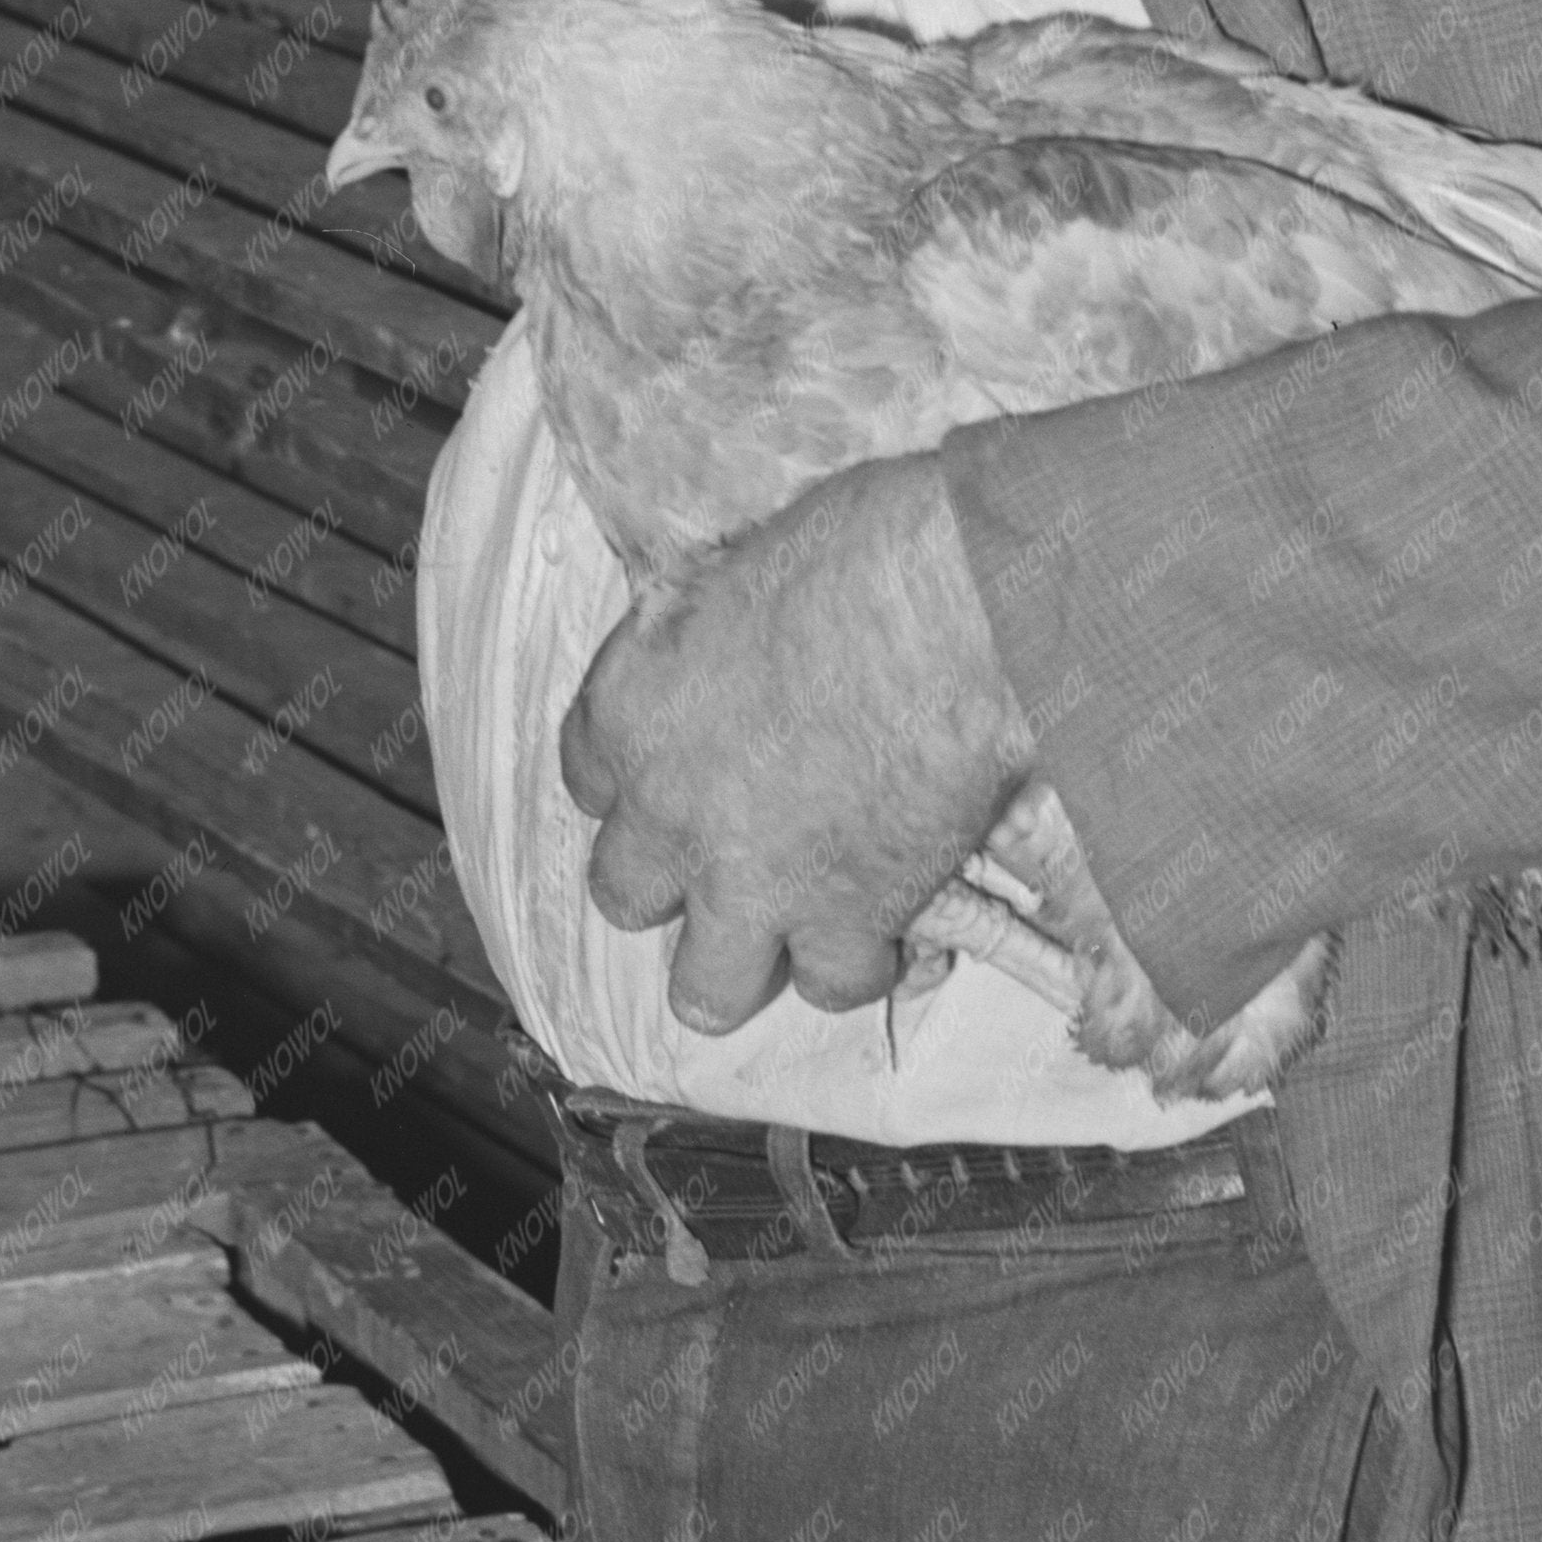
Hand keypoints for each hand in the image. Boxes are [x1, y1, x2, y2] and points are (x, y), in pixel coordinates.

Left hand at [560, 457, 1039, 1039]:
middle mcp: (670, 811)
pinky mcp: (845, 920)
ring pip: (705, 989)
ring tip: (793, 931)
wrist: (955, 613)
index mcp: (632, 707)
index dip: (632, 777)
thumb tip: (746, 642)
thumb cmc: (864, 551)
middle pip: (624, 894)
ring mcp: (752, 881)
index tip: (673, 766)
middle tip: (732, 849)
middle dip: (672, 880)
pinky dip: (861, 959)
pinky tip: (891, 921)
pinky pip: (832, 981)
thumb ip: (723, 639)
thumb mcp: (748, 570)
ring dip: (743, 962)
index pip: (586, 772)